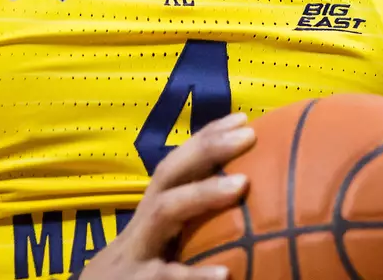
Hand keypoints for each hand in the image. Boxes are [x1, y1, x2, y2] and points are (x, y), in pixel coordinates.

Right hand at [82, 112, 255, 279]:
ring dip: (201, 194)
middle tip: (248, 134)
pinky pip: (164, 276)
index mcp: (147, 219)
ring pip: (163, 213)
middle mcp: (139, 229)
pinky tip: (224, 276)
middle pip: (167, 176)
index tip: (241, 118)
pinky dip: (194, 276)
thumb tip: (241, 206)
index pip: (174, 168)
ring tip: (241, 184)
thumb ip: (185, 231)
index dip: (204, 139)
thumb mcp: (153, 253)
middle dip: (205, 149)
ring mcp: (134, 255)